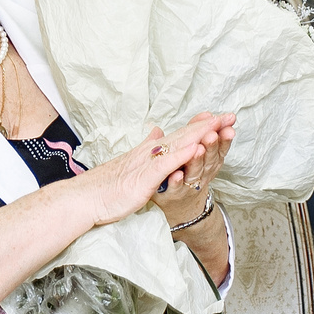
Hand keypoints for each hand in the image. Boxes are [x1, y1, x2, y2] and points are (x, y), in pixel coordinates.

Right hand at [72, 116, 227, 227]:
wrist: (86, 198)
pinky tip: (197, 147)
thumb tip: (158, 131)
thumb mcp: (131, 165)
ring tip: (218, 123)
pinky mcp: (144, 177)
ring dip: (199, 134)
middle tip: (228, 115)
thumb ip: (146, 148)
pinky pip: (167, 164)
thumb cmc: (106, 187)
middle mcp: (149, 153)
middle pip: (182, 136)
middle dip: (206, 126)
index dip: (198, 126)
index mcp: (148, 153)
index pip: (178, 136)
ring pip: (178, 145)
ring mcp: (147, 164)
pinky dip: (182, 154)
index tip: (216, 117)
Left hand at [153, 112, 235, 230]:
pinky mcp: (173, 193)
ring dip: (197, 160)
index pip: (219, 146)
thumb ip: (200, 132)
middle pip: (210, 158)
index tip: (229, 124)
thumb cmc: (189, 172)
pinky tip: (177, 174)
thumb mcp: (198, 151)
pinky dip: (177, 181)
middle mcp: (202, 173)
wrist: (179, 203)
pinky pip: (175, 187)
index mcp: (209, 161)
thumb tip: (207, 114)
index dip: (224, 137)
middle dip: (213, 145)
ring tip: (198, 149)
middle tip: (213, 134)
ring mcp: (188, 184)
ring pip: (195, 171)